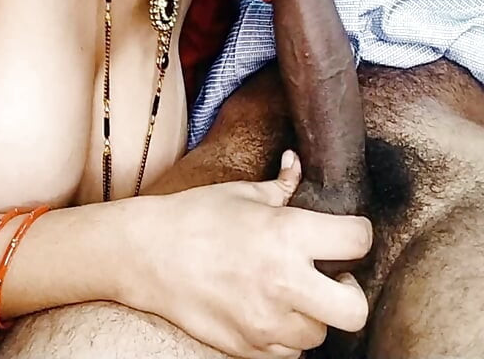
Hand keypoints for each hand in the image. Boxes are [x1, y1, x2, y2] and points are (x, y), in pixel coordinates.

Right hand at [128, 150, 370, 358]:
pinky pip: (288, 352)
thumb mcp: (239, 194)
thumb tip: (298, 163)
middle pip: (355, 309)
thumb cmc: (191, 218)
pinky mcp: (247, 346)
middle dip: (350, 294)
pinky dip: (282, 335)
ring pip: (320, 334)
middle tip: (330, 280)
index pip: (358, 240)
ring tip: (287, 295)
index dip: (357, 234)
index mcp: (285, 235)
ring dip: (311, 315)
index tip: (344, 236)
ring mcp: (264, 320)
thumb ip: (280, 186)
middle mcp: (282, 282)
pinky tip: (264, 310)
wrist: (143, 254)